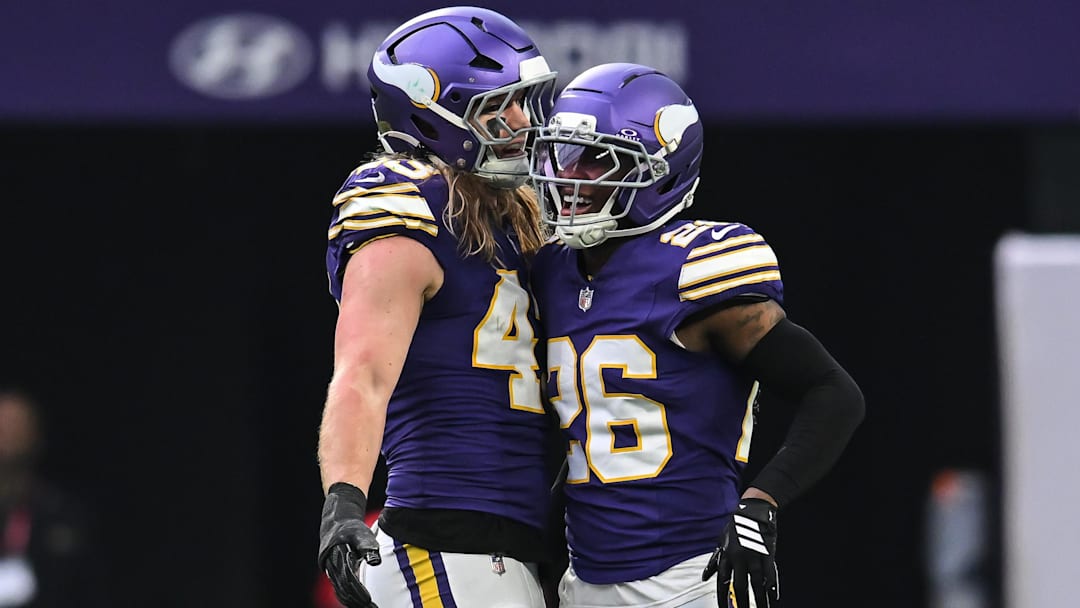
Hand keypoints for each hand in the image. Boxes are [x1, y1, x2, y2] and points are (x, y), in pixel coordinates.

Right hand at [318, 483, 381, 607]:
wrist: (335, 523)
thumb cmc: (351, 528)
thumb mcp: (360, 532)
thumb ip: (367, 546)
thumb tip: (376, 562)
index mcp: (337, 556)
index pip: (348, 579)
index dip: (358, 591)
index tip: (368, 600)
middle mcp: (331, 565)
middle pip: (343, 589)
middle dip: (357, 600)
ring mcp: (330, 570)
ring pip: (340, 591)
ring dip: (353, 602)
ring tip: (368, 607)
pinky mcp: (333, 573)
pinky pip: (339, 589)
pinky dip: (348, 598)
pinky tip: (360, 603)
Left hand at [702, 498, 778, 607]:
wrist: (752, 512)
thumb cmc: (735, 528)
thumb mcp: (720, 542)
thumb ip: (714, 562)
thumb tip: (704, 578)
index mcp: (726, 556)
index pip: (722, 583)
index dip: (723, 598)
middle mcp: (739, 558)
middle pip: (740, 586)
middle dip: (742, 603)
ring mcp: (754, 556)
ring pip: (756, 583)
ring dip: (759, 599)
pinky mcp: (767, 553)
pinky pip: (770, 573)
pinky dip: (772, 586)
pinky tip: (773, 597)